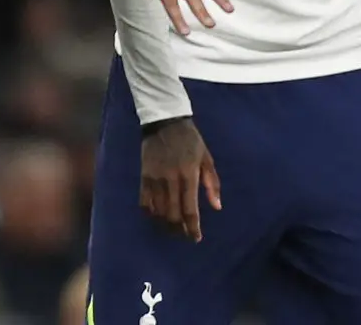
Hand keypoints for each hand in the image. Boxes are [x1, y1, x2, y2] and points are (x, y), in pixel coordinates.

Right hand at [140, 117, 220, 241]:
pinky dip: (150, 213)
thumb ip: (212, 183)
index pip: (190, 209)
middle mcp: (171, 180)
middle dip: (179, 230)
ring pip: (159, 211)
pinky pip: (144, 202)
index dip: (193, 227)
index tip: (195, 238)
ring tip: (173, 230)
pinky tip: (156, 217)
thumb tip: (217, 207)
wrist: (165, 122)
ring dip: (166, 224)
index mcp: (189, 175)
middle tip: (184, 235)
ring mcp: (155, 179)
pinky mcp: (144, 176)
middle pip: (173, 214)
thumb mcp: (206, 158)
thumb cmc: (190, 140)